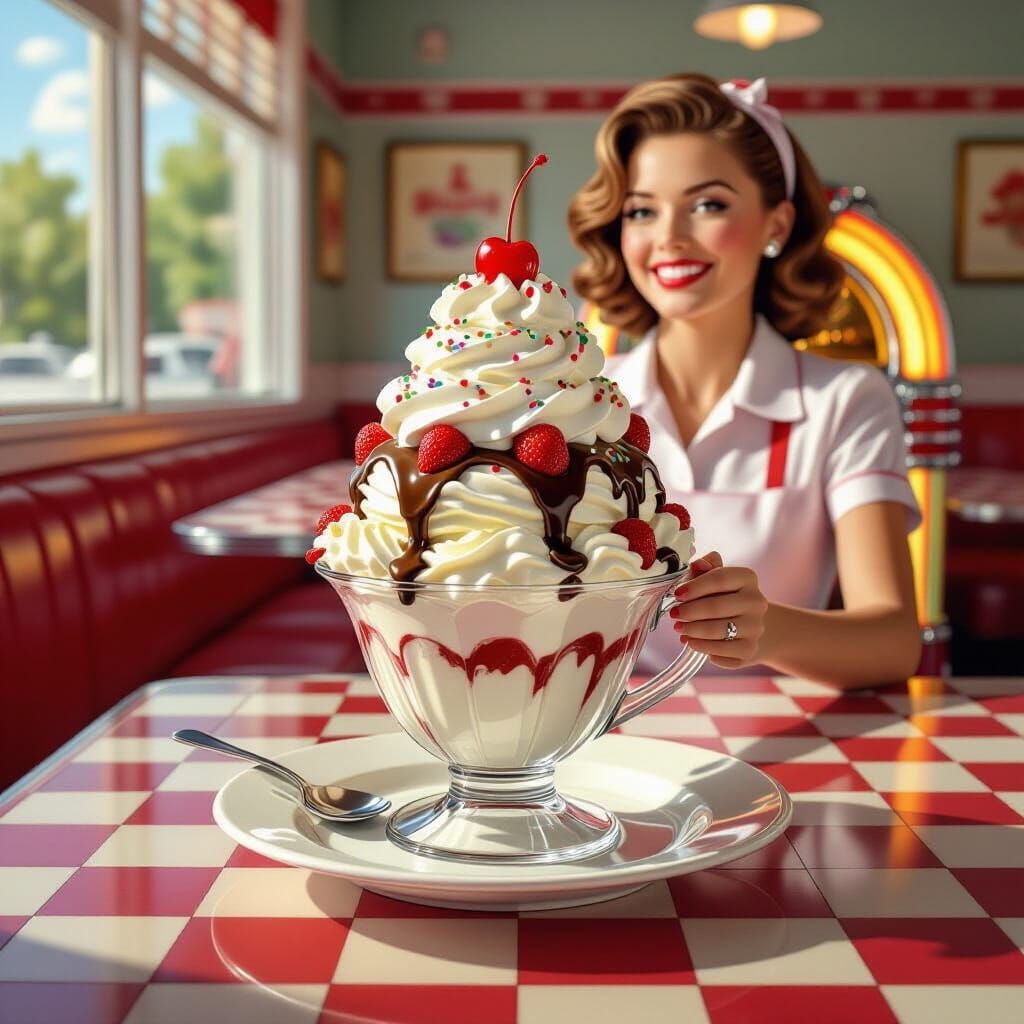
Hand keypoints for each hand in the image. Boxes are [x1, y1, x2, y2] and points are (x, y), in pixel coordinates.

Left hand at [671, 551, 768, 668]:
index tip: (676, 594)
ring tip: (679, 629)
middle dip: (689, 612)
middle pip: (716, 607)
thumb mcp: (715, 578)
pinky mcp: (750, 650)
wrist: (748, 624)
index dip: (694, 586)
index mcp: (747, 578)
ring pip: (718, 632)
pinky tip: (692, 642)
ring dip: (693, 631)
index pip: (719, 578)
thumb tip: (697, 564)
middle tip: (673, 615)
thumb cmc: (724, 596)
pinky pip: (722, 653)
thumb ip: (705, 569)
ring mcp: (756, 628)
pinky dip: (703, 648)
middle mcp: (756, 602)